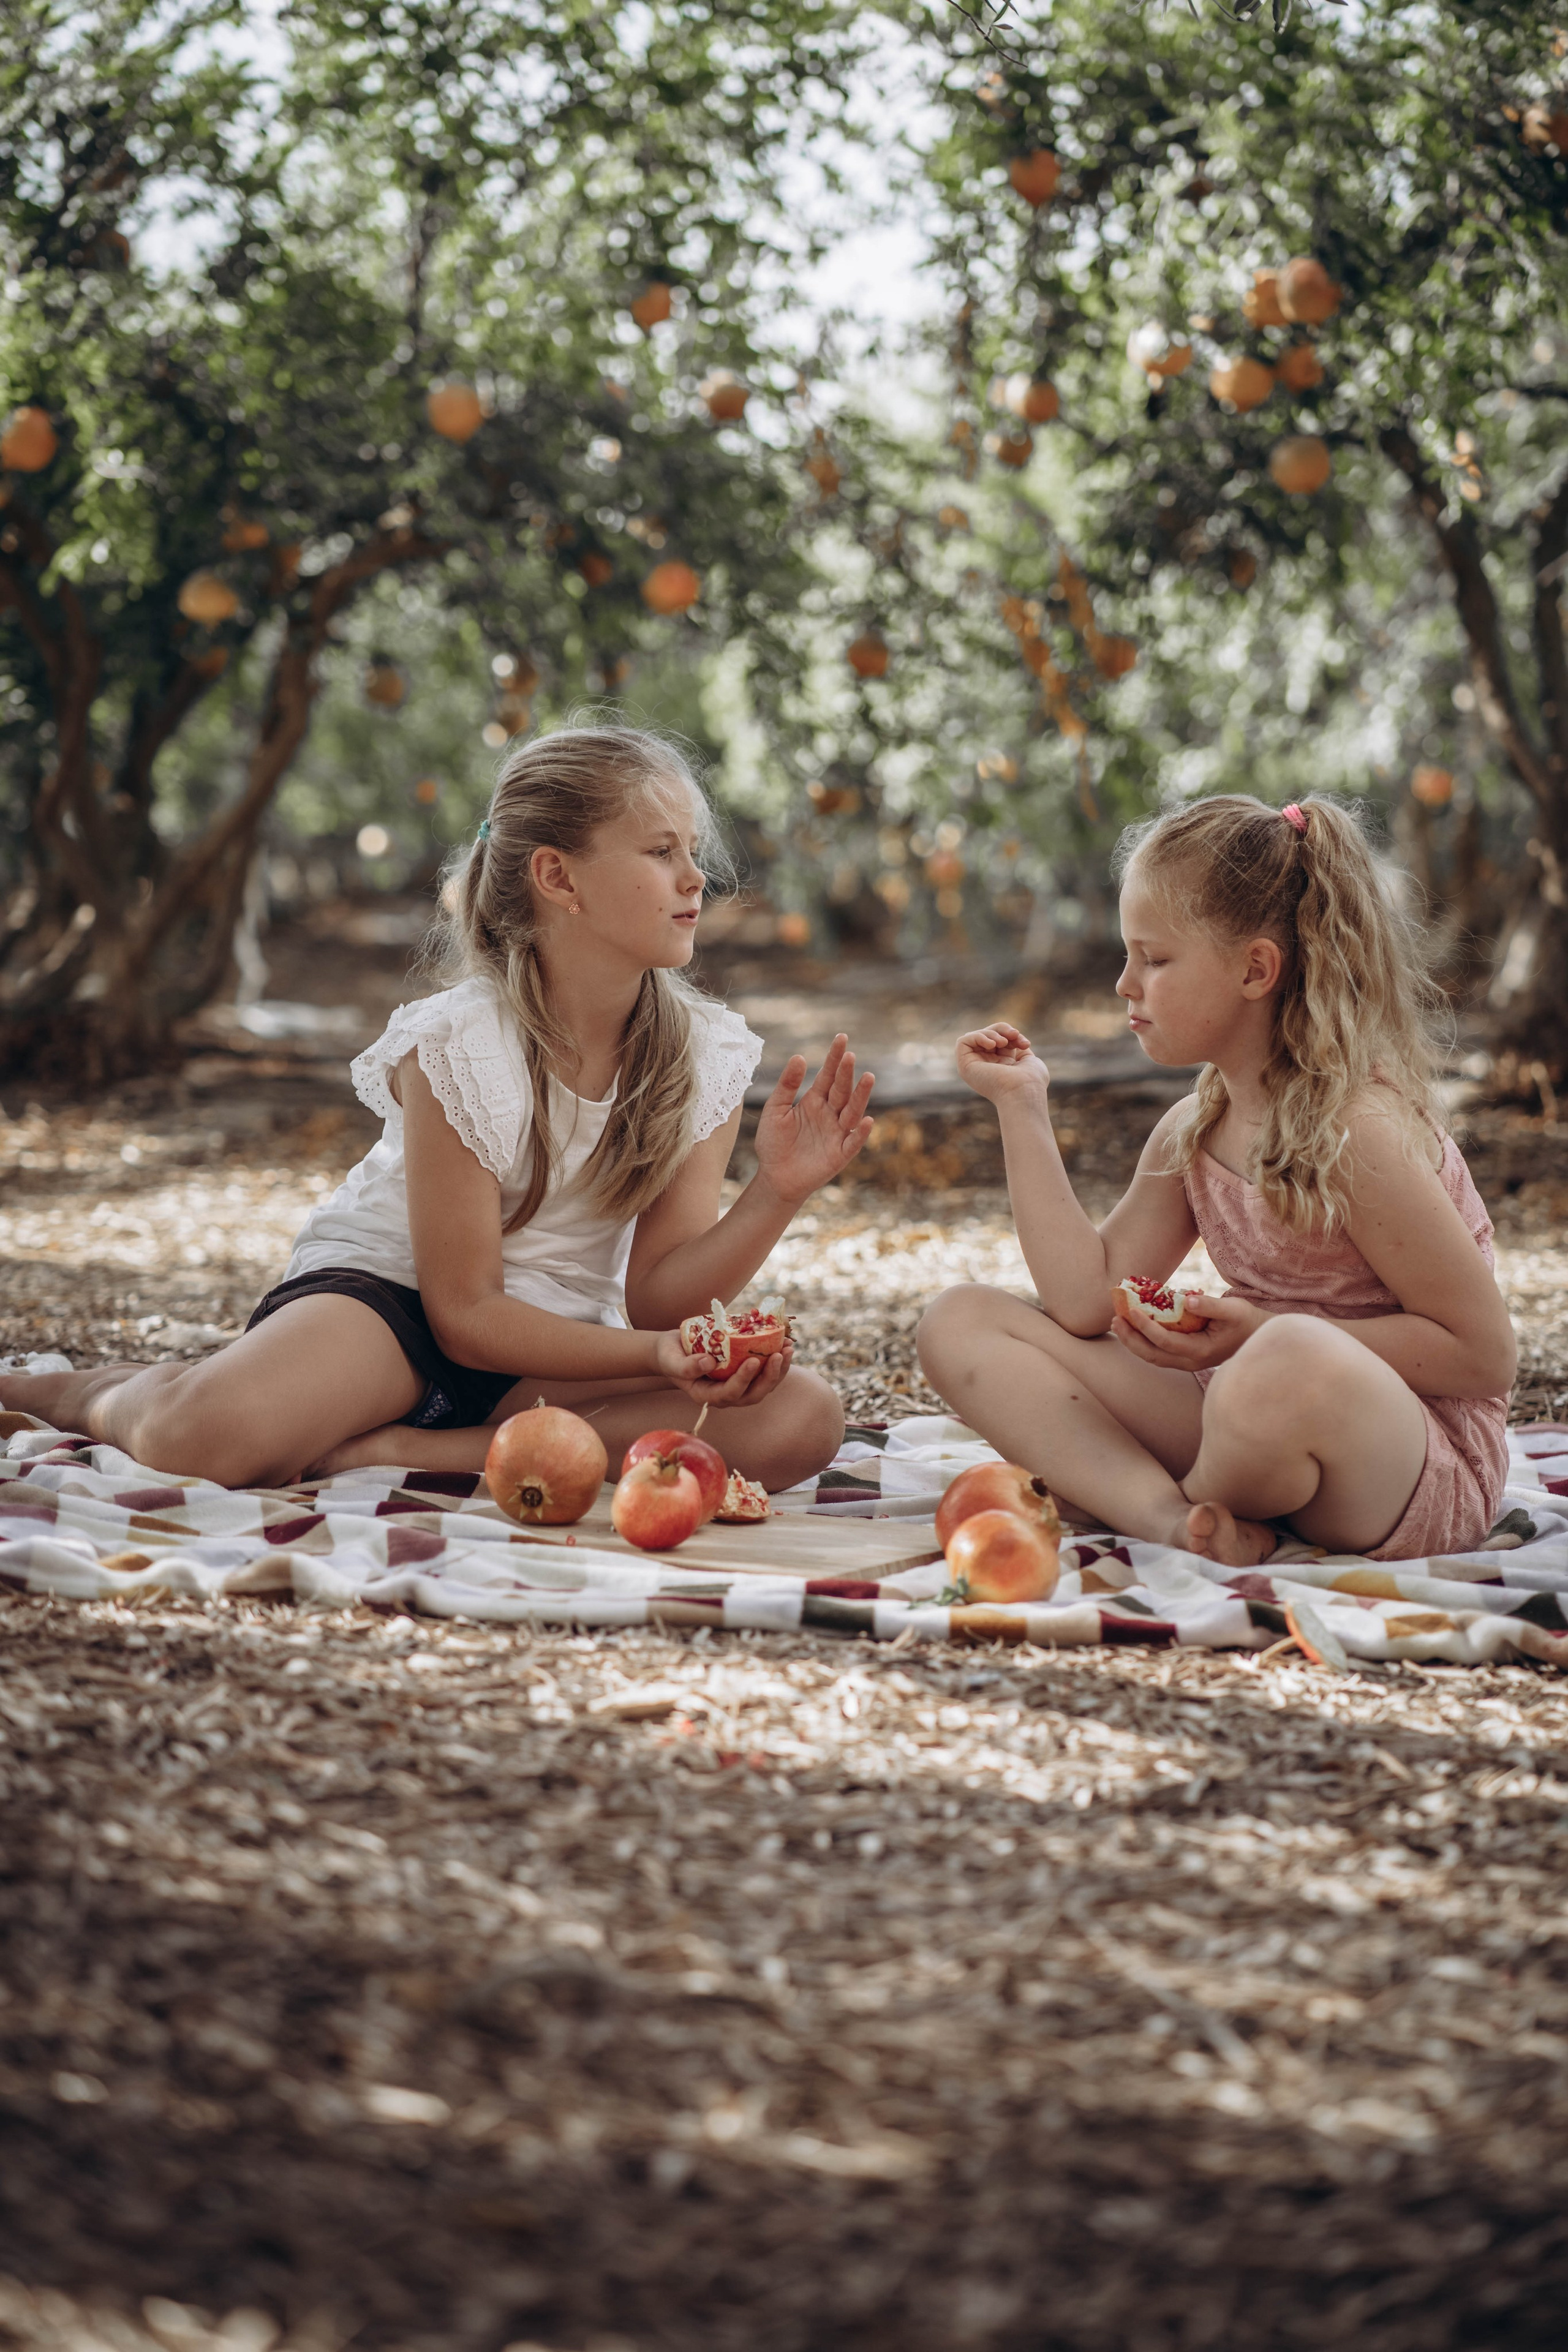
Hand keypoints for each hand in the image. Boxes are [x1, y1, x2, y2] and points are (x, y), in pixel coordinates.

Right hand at [652, 1327, 793, 1409]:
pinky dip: (777, 1360)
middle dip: (770, 1376)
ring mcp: (737, 1385)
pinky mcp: (745, 1374)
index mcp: (707, 1395)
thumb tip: (709, 1362)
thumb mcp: (671, 1360)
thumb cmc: (670, 1355)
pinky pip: (765, 1372)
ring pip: (764, 1385)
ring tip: (789, 1347)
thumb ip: (685, 1366)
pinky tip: (785, 1343)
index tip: (753, 1360)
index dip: (743, 1380)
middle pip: (753, 1394)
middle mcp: (726, 1395)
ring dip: (779, 1369)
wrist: (674, 1350)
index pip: (729, 1393)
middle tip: (780, 1353)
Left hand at [752, 1035, 874, 1206]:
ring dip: (861, 1096)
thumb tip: (799, 1057)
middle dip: (846, 1073)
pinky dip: (860, 1132)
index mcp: (814, 1101)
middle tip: (849, 1055)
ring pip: (852, 1111)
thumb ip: (786, 1086)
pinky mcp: (840, 1154)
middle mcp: (830, 1114)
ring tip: (868, 1078)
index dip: (834, 1058)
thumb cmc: (773, 1144)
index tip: (841, 1038)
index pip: (828, 1076)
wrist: (774, 1178)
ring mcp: (837, 1133)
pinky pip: (853, 1141)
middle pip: (841, 1090)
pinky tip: (866, 1119)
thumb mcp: (775, 1111)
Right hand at [955, 1023, 1049, 1101]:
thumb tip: (1012, 1038)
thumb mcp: (1027, 1058)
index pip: (1000, 1039)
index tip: (1025, 1044)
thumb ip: (1017, 1047)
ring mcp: (974, 1066)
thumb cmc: (1031, 1082)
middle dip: (1002, 1030)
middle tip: (1014, 1035)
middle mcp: (985, 1066)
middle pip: (987, 1035)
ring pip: (975, 1036)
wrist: (1024, 1093)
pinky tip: (992, 1045)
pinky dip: (978, 1037)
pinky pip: (963, 1041)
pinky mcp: (964, 1065)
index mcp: (1000, 1065)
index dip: (1012, 1035)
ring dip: (991, 1033)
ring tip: (1003, 1042)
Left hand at [1108, 1290, 1267, 1371]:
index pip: (1165, 1342)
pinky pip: (1158, 1351)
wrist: (1257, 1336)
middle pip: (1152, 1355)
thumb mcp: (1233, 1309)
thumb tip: (1186, 1299)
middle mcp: (1191, 1361)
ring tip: (1118, 1321)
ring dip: (1133, 1340)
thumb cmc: (1246, 1320)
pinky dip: (1143, 1339)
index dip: (1146, 1327)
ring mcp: (1187, 1362)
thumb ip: (1210, 1305)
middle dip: (1131, 1338)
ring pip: (1152, 1356)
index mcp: (1201, 1351)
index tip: (1132, 1311)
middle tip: (1115, 1318)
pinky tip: (1133, 1324)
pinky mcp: (1184, 1356)